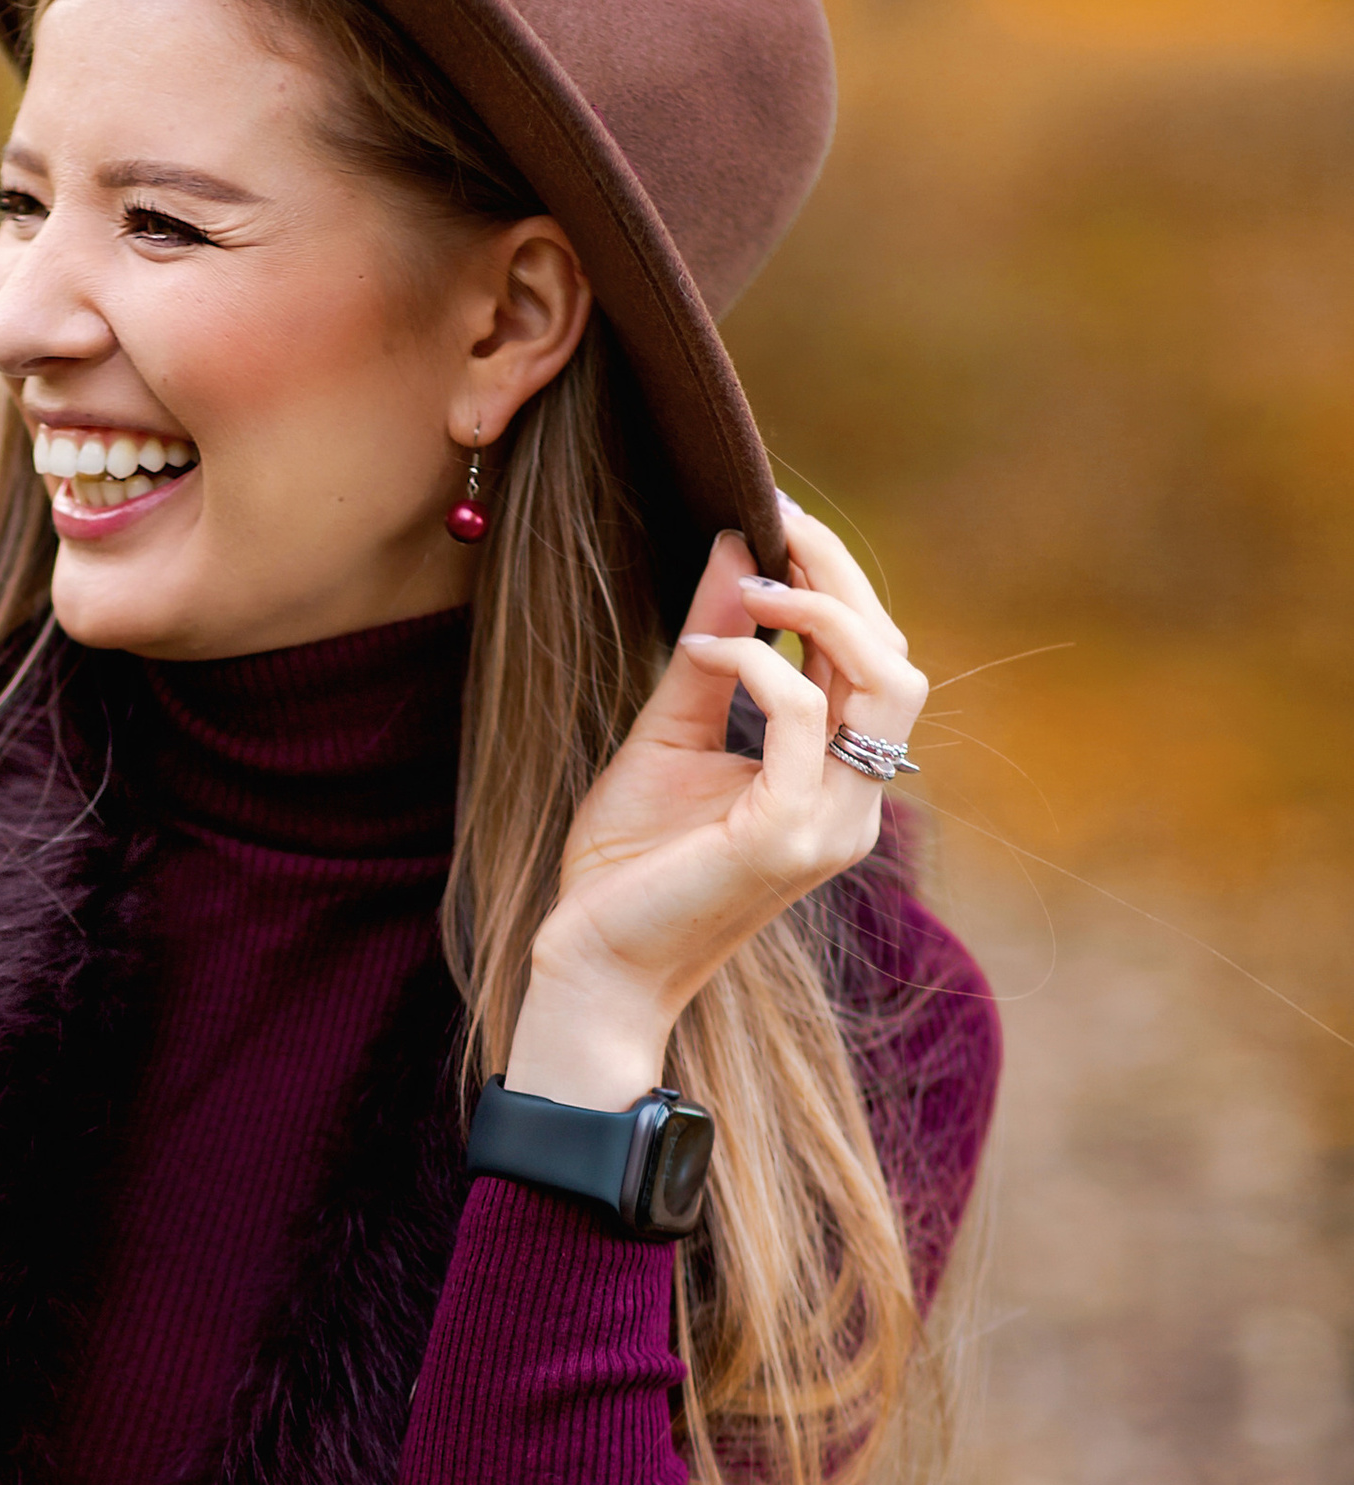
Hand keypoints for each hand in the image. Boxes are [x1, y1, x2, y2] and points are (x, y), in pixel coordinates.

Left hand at [504, 502, 927, 1109]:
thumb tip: (734, 551)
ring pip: (885, 679)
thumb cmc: (625, 867)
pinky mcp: (788, 838)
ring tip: (752, 577)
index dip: (837, 579)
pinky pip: (806, 719)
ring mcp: (831, 823)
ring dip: (823, 607)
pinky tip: (705, 647)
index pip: (874, 658)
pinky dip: (763, 665)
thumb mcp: (667, 735)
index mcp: (834, 779)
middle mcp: (853, 803)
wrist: (592, 962)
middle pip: (896, 653)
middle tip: (774, 518)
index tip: (776, 518)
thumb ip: (711, 650)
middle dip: (841, 574)